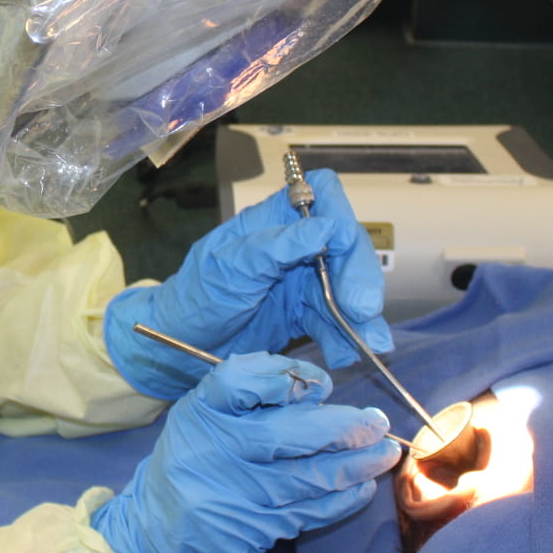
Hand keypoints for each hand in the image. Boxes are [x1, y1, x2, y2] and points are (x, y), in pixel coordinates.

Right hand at [91, 352, 397, 552]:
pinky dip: (343, 499)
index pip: (239, 381)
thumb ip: (249, 396)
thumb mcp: (203, 418)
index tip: (318, 384)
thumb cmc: (192, 463)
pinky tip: (362, 487)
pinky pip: (310, 511)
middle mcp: (216, 450)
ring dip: (357, 464)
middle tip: (376, 421)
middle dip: (344, 426)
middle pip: (288, 433)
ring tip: (384, 453)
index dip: (286, 377)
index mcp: (202, 413)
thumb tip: (316, 388)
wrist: (155, 535)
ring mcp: (237, 494)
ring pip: (310, 476)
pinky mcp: (255, 529)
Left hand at [105, 168, 392, 398]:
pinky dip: (346, 338)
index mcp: (272, 220)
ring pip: (346, 288)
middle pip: (345, 246)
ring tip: (372, 344)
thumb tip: (324, 227)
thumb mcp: (229, 267)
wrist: (180, 346)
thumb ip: (274, 247)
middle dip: (358, 276)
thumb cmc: (195, 296)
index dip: (340, 215)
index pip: (321, 196)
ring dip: (362, 316)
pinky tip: (348, 355)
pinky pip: (335, 322)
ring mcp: (302, 280)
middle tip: (363, 309)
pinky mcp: (304, 313)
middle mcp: (294, 245)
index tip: (344, 248)